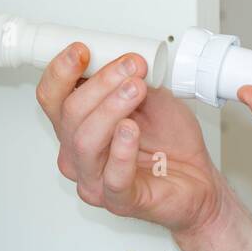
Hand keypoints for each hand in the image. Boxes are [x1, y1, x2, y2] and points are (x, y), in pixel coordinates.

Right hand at [35, 43, 223, 235]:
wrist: (199, 179)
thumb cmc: (171, 143)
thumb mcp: (151, 97)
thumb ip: (131, 79)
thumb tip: (121, 56)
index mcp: (78, 127)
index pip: (52, 98)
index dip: (61, 72)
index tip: (82, 50)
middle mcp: (79, 154)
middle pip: (70, 115)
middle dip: (100, 84)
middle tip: (131, 67)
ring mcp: (96, 180)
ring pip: (85, 141)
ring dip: (110, 108)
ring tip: (135, 89)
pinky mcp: (120, 200)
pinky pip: (114, 177)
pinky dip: (122, 150)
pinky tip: (131, 130)